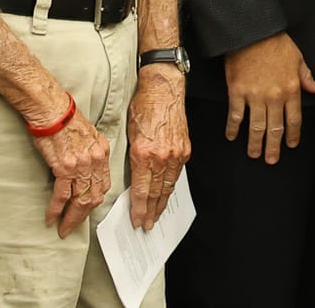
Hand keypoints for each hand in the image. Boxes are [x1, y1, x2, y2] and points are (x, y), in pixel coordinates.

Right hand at [32, 99, 111, 236]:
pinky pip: (62, 196)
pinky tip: (51, 218)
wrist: (52, 110)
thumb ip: (89, 153)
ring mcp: (81, 166)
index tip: (88, 210)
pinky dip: (56, 210)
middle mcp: (95, 161)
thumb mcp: (87, 135)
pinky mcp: (64, 168)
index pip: (104, 184)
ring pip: (80, 200)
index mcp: (102, 152)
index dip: (96, 200)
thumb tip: (84, 168)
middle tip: (73, 227)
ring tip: (63, 229)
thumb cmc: (65, 119)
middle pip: (95, 196)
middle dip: (84, 216)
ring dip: (71, 218)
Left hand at [126, 66, 190, 229]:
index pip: (141, 191)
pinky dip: (171, 187)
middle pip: (155, 193)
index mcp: (143, 154)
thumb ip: (132, 158)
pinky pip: (177, 174)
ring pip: (168, 186)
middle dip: (150, 212)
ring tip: (156, 216)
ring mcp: (176, 154)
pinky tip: (166, 195)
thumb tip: (131, 178)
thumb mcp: (129, 133)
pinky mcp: (185, 149)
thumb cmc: (143, 106)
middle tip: (146, 226)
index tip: (136, 220)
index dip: (138, 209)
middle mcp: (161, 157)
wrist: (164, 89)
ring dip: (162, 204)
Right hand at [223, 33, 314, 162]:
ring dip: (255, 143)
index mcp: (292, 89)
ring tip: (254, 154)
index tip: (291, 145)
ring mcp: (255, 96)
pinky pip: (235, 116)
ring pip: (256, 127)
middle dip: (273, 147)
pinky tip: (232, 136)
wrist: (253, 32)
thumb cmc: (276, 43)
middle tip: (271, 160)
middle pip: (275, 128)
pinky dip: (233, 128)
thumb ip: (306, 77)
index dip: (293, 135)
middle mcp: (275, 96)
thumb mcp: (298, 58)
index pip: (294, 120)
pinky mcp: (237, 92)